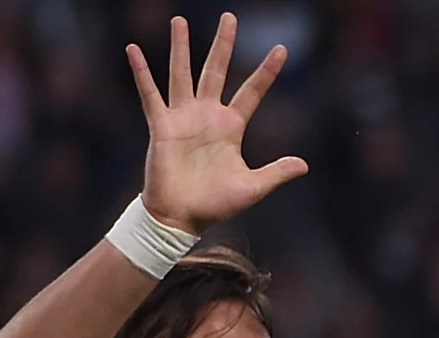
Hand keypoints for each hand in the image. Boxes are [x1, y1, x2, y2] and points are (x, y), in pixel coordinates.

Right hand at [128, 14, 305, 232]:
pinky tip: (133, 50)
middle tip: (230, 17)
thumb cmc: (216, 204)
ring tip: (180, 21)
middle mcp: (208, 116)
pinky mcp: (162, 125)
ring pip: (182, 73)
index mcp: (232, 127)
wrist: (182, 217)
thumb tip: (304, 164)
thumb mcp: (253, 187)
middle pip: (217, 71)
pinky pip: (150, 94)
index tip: (281, 49)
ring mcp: (183, 118)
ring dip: (181, 47)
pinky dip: (141, 72)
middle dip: (223, 45)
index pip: (252, 92)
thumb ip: (276, 173)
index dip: (266, 71)